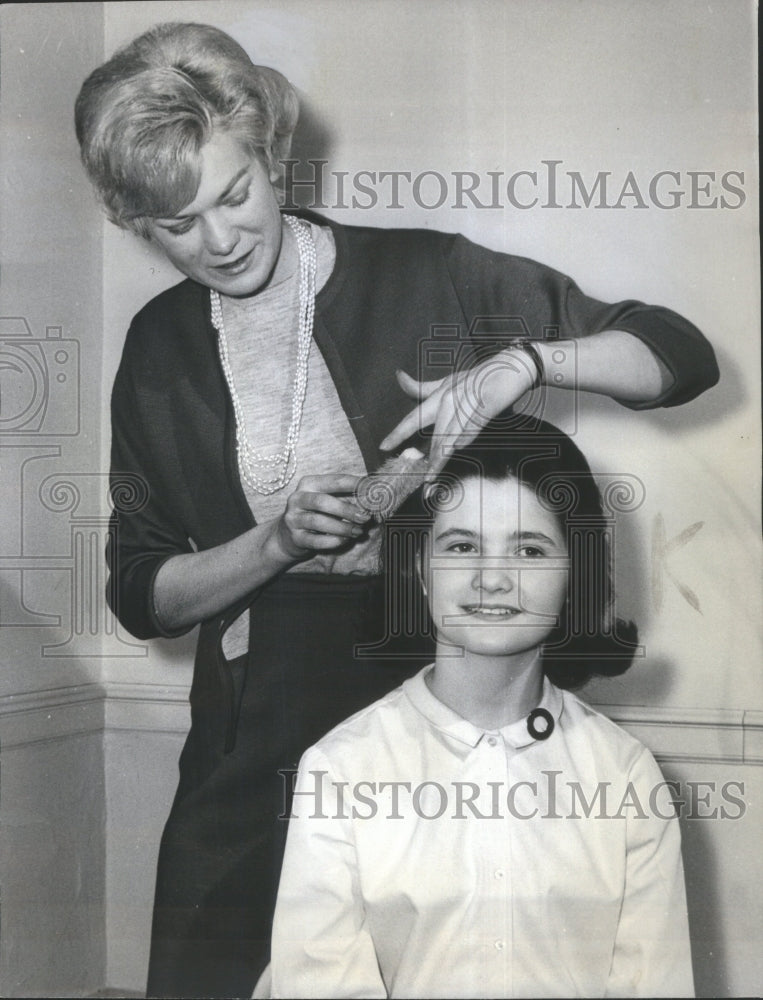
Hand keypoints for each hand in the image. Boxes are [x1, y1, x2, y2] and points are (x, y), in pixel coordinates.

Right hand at [268, 473, 370, 560]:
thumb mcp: (327, 501)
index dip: (354, 484)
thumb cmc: (315, 514)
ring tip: (358, 531)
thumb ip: (346, 498)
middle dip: (347, 510)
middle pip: (323, 501)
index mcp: (309, 484)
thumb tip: (372, 501)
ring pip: (318, 521)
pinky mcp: (295, 538)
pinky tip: (345, 540)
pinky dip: (333, 541)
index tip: (372, 488)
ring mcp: (293, 518)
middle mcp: (298, 498)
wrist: (287, 536)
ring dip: (342, 527)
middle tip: (365, 517)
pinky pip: (316, 540)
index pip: (334, 480)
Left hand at [379, 350, 536, 472]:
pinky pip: (468, 435)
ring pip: (449, 440)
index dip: (397, 433)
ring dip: (441, 459)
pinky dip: (461, 446)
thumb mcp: (448, 381)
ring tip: (431, 476)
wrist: (509, 368)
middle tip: (420, 478)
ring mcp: (466, 407)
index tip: (383, 446)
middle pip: (435, 437)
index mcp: (439, 395)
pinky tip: (455, 455)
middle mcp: (449, 401)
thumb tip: (398, 376)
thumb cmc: (478, 377)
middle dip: (428, 460)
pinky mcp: (483, 413)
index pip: (413, 416)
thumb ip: (422, 387)